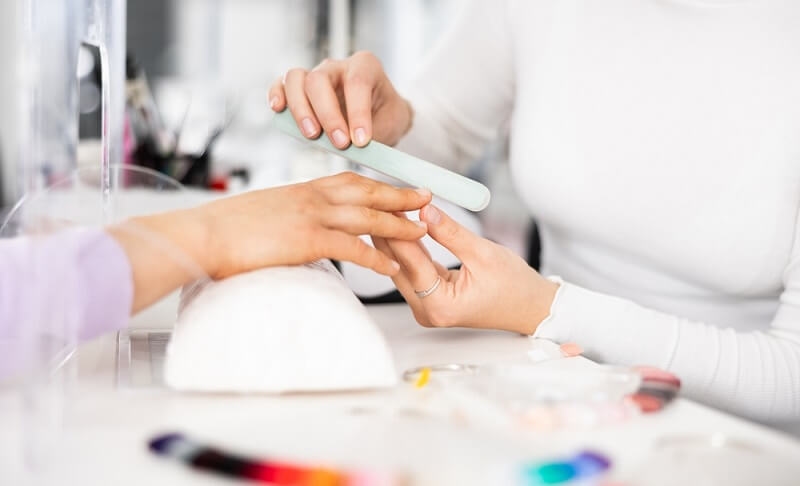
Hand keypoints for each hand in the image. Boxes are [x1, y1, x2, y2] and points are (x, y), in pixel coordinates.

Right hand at [197, 172, 429, 277]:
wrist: (203, 234)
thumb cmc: (226, 228)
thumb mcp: (263, 212)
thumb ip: (287, 215)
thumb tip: (295, 226)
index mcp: (302, 189)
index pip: (349, 180)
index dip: (377, 183)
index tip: (396, 186)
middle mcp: (312, 197)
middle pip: (367, 191)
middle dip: (400, 194)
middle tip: (426, 197)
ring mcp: (312, 217)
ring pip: (367, 216)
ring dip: (398, 223)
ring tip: (422, 230)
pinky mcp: (307, 239)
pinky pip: (353, 248)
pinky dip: (376, 258)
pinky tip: (392, 268)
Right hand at [269, 51, 412, 148]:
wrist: (379, 116)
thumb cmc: (386, 116)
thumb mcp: (393, 123)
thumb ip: (376, 132)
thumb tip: (357, 147)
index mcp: (365, 66)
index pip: (357, 82)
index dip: (357, 113)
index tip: (360, 141)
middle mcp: (337, 67)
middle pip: (320, 80)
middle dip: (328, 115)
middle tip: (339, 143)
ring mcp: (315, 74)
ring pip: (296, 80)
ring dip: (301, 109)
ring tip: (312, 135)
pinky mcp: (299, 88)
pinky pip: (281, 84)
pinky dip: (277, 95)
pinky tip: (279, 110)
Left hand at [372, 205, 558, 334]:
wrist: (530, 307)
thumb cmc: (515, 288)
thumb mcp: (484, 254)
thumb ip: (450, 233)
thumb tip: (425, 211)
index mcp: (440, 306)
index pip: (411, 263)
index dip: (399, 230)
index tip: (390, 205)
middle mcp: (427, 310)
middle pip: (399, 266)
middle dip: (391, 232)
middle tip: (382, 202)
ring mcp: (426, 306)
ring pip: (402, 266)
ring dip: (397, 238)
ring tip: (389, 208)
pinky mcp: (429, 297)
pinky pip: (413, 268)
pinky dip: (410, 246)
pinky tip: (402, 224)